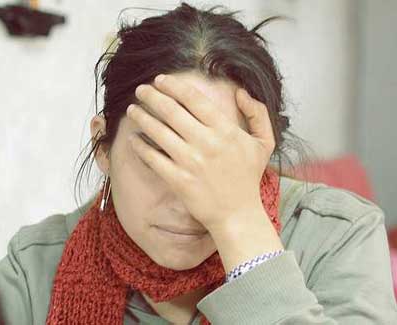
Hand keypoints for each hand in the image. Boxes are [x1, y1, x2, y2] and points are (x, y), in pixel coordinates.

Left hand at [127, 74, 275, 233]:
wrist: (238, 214)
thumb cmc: (248, 178)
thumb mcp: (264, 143)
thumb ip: (257, 113)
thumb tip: (240, 92)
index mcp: (226, 131)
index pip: (194, 99)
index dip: (174, 86)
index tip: (160, 80)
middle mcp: (207, 143)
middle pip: (172, 111)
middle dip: (152, 96)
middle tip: (140, 90)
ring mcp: (191, 162)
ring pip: (159, 132)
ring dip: (142, 117)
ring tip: (132, 110)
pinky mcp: (179, 180)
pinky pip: (153, 158)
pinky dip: (140, 146)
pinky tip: (133, 139)